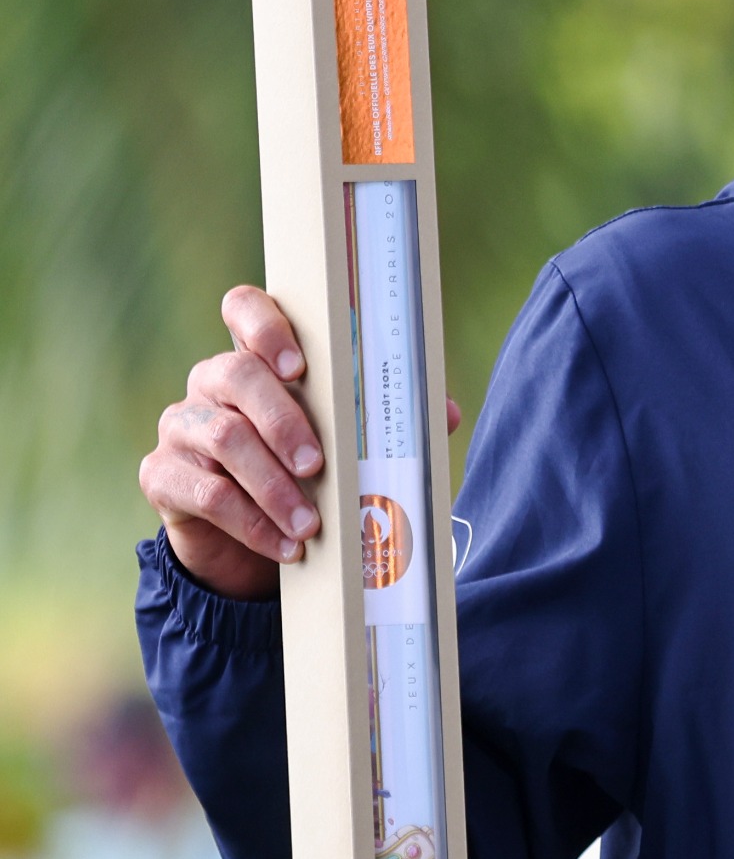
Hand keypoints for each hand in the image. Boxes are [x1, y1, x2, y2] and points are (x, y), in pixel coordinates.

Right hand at [141, 285, 459, 600]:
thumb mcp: (351, 450)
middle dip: (283, 421)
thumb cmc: (310, 481)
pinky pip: (206, 494)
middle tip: (319, 465)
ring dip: (274, 485)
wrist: (253, 549)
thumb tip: (446, 411)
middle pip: (235, 375)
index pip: (244, 309)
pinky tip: (288, 547)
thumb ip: (388, 422)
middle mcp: (211, 383)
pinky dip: (253, 524)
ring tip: (312, 523)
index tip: (300, 367)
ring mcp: (181, 426)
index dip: (266, 327)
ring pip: (222, 438)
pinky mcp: (163, 476)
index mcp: (258, 360)